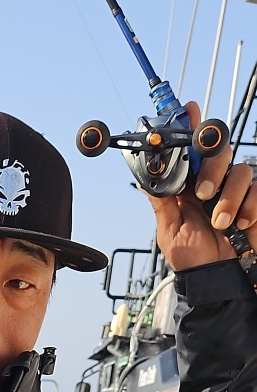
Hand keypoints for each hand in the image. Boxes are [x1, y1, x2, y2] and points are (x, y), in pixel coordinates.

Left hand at [146, 101, 256, 271]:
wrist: (216, 281)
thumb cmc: (192, 259)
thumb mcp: (169, 231)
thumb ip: (161, 201)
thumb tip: (145, 176)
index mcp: (189, 185)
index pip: (189, 148)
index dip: (189, 126)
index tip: (188, 110)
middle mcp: (213, 182)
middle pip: (218, 149)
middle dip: (211, 166)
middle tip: (203, 192)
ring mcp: (236, 190)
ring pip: (240, 169)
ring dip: (228, 197)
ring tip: (220, 222)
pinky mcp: (255, 201)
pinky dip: (248, 207)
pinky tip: (241, 225)